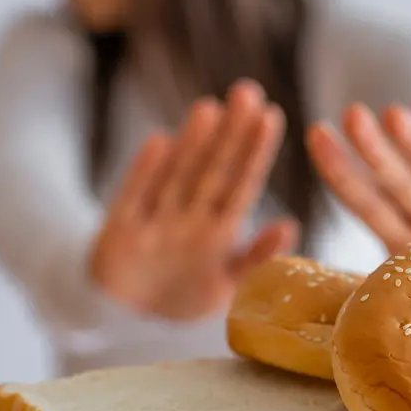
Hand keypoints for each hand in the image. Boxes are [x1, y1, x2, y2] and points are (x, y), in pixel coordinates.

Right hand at [89, 80, 296, 319]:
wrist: (127, 318)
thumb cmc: (184, 295)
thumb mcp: (227, 285)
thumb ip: (257, 258)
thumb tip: (291, 225)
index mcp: (219, 231)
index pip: (242, 184)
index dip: (255, 151)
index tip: (272, 116)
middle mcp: (189, 218)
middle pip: (213, 170)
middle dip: (231, 133)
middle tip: (248, 91)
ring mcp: (156, 222)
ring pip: (178, 177)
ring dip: (192, 144)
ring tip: (210, 109)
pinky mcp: (120, 232)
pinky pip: (135, 198)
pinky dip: (145, 172)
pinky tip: (159, 141)